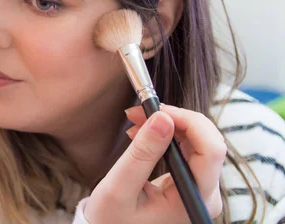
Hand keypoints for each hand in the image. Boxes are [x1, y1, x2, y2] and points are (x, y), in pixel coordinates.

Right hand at [82, 104, 225, 223]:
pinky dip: (168, 134)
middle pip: (207, 141)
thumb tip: (163, 117)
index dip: (188, 121)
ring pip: (198, 141)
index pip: (211, 149)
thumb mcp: (119, 187)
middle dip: (175, 118)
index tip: (156, 110)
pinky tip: (144, 132)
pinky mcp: (190, 184)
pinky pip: (189, 149)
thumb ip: (143, 153)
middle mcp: (205, 195)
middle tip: (138, 111)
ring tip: (136, 120)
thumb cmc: (112, 220)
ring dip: (169, 123)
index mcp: (193, 200)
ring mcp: (200, 190)